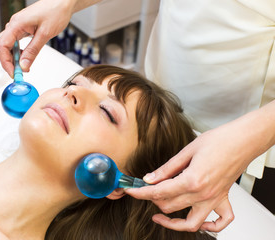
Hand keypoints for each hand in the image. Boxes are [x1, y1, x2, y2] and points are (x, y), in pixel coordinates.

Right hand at [0, 0, 72, 76]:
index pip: (2, 46)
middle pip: (2, 46)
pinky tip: (25, 58)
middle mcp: (14, 24)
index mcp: (17, 24)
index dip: (5, 62)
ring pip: (8, 45)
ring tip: (23, 67)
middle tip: (18, 73)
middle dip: (8, 61)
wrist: (63, 2)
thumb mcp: (45, 34)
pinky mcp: (23, 28)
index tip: (13, 73)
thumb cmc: (55, 11)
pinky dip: (18, 52)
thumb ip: (33, 51)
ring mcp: (18, 26)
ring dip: (13, 58)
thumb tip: (24, 65)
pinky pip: (15, 42)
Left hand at [125, 107, 274, 232]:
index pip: (159, 192)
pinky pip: (220, 222)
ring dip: (174, 223)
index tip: (131, 191)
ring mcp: (214, 199)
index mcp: (191, 180)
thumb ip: (166, 169)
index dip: (141, 193)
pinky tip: (198, 221)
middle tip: (146, 192)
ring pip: (192, 224)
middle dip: (153, 201)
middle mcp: (203, 194)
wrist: (242, 140)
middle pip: (170, 207)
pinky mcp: (223, 198)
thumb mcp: (186, 151)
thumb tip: (150, 178)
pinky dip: (209, 226)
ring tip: (161, 215)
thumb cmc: (218, 141)